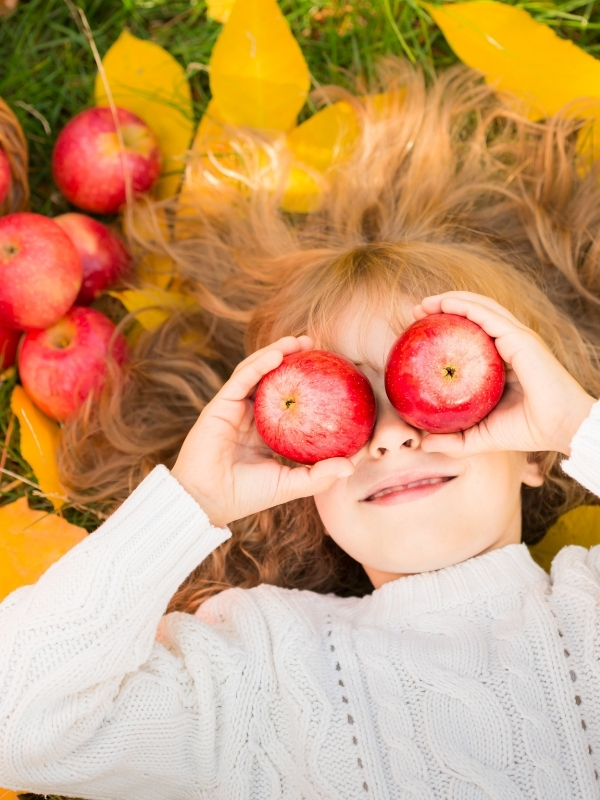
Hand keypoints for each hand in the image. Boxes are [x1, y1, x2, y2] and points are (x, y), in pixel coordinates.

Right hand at [171, 336, 354, 527]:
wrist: (208, 500)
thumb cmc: (247, 495)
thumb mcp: (290, 484)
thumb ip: (320, 475)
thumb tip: (352, 466)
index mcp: (267, 431)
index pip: (290, 400)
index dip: (308, 384)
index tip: (331, 372)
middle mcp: (251, 415)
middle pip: (274, 379)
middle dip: (294, 358)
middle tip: (317, 346)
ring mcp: (235, 408)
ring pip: (257, 371)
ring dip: (278, 351)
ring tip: (300, 341)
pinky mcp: (220, 405)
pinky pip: (242, 378)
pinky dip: (259, 363)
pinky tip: (277, 353)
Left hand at [411, 292, 595, 458]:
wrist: (560, 429)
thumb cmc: (526, 431)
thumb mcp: (480, 437)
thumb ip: (453, 440)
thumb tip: (423, 444)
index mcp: (501, 362)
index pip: (472, 335)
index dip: (447, 326)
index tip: (419, 329)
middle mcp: (508, 345)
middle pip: (474, 316)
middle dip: (444, 307)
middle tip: (417, 311)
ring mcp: (516, 338)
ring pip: (481, 308)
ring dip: (451, 300)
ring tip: (424, 304)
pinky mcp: (521, 338)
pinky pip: (489, 316)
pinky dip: (466, 306)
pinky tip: (445, 304)